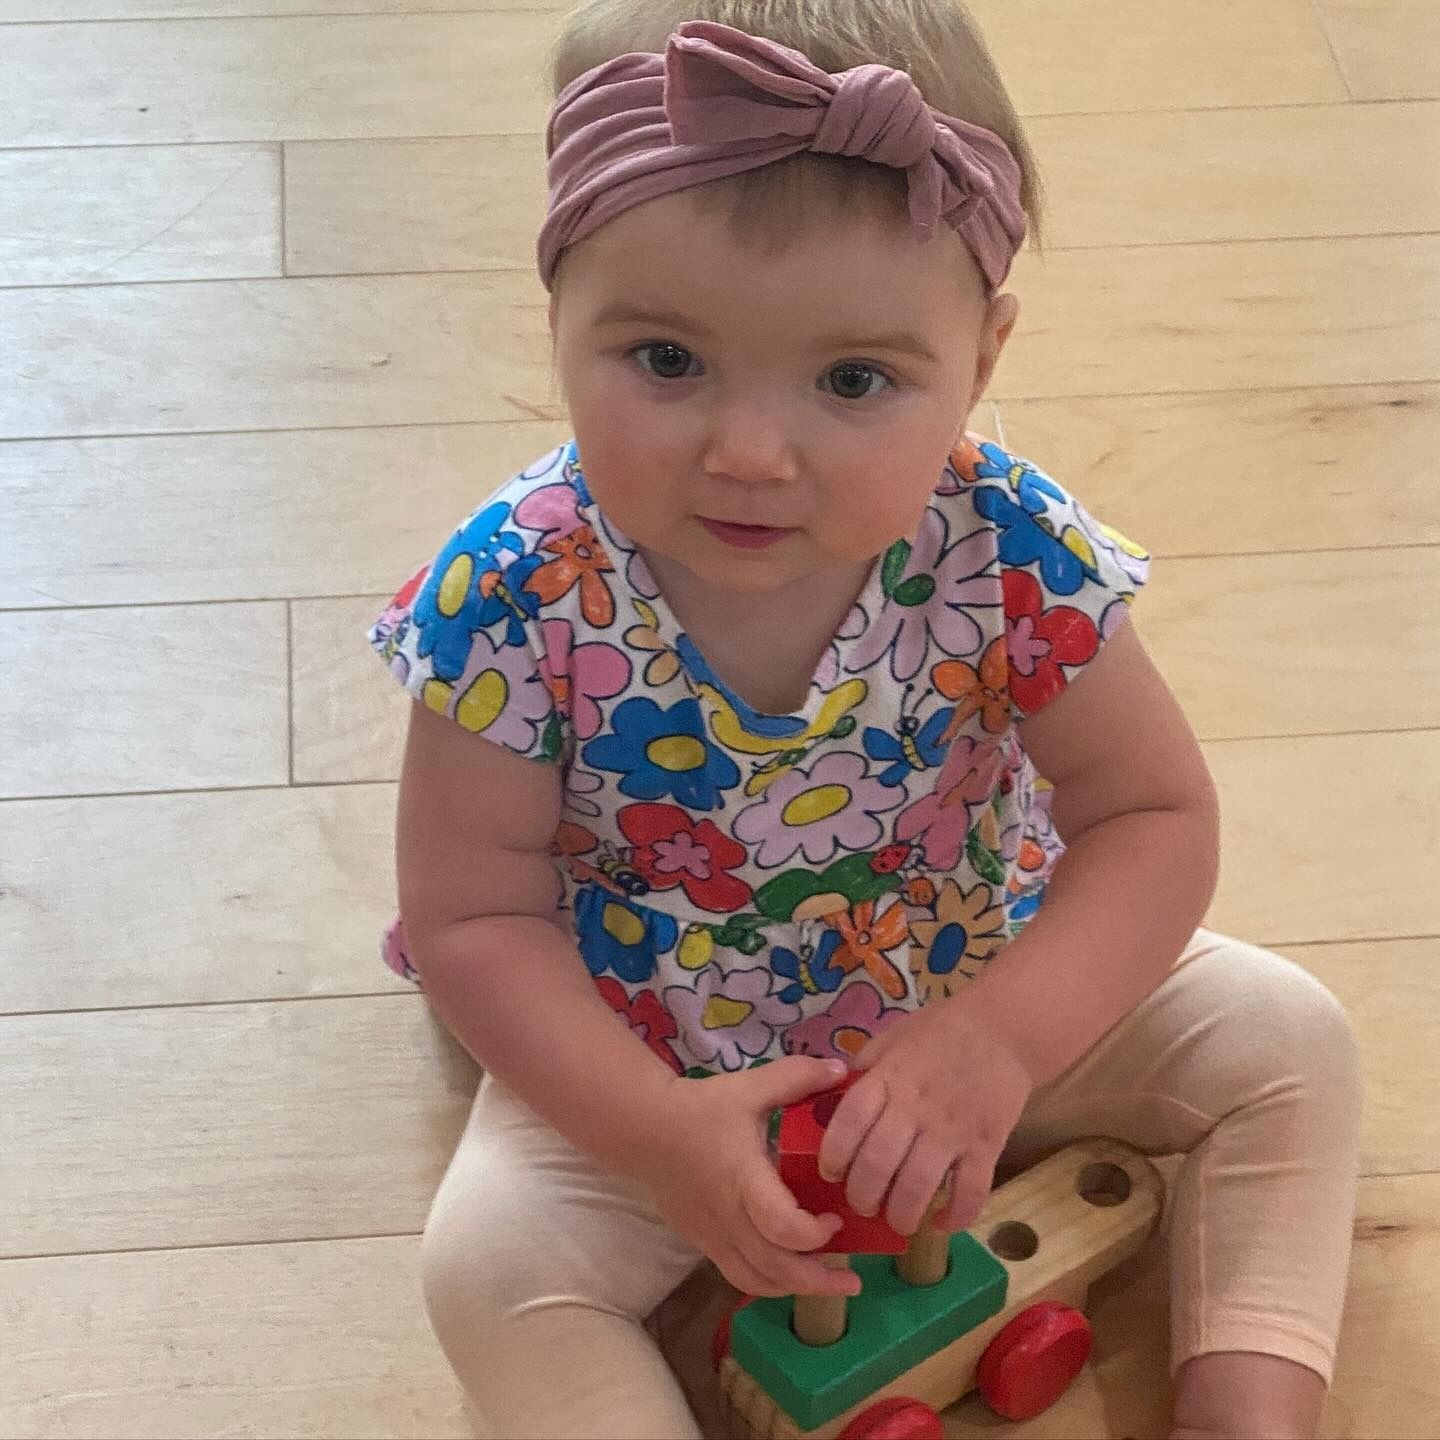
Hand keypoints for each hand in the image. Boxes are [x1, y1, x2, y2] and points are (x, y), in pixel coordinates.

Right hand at [635, 1056, 861, 1299]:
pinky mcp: (701, 1243)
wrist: (646, 1129)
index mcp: (742, 1178)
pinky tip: (790, 1275)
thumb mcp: (750, 1086)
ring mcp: (712, 1235)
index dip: (813, 1234)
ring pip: (754, 1280)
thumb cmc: (701, 1108)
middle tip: (851, 1280)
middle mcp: (728, 1216)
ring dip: (793, 1288)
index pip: (780, 1226)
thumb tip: (843, 1069)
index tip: (836, 1219)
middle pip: (773, 1267)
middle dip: (816, 1280)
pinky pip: (737, 1275)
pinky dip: (768, 1281)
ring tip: (827, 1284)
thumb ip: (796, 1076)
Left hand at [817, 997, 1034, 1236]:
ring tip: (898, 1221)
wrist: (1004, 1028)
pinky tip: (944, 1224)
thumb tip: (836, 1097)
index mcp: (890, 1077)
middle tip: (863, 1206)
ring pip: (918, 1185)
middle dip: (862, 1196)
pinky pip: (971, 1191)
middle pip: (877, 1162)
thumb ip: (867, 1067)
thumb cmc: (943, 1030)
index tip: (831, 1172)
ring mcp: (952, 1128)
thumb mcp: (895, 1036)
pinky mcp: (987, 1144)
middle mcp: (916, 1105)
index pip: (850, 1119)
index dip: (834, 1153)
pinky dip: (956, 1216)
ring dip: (902, 1214)